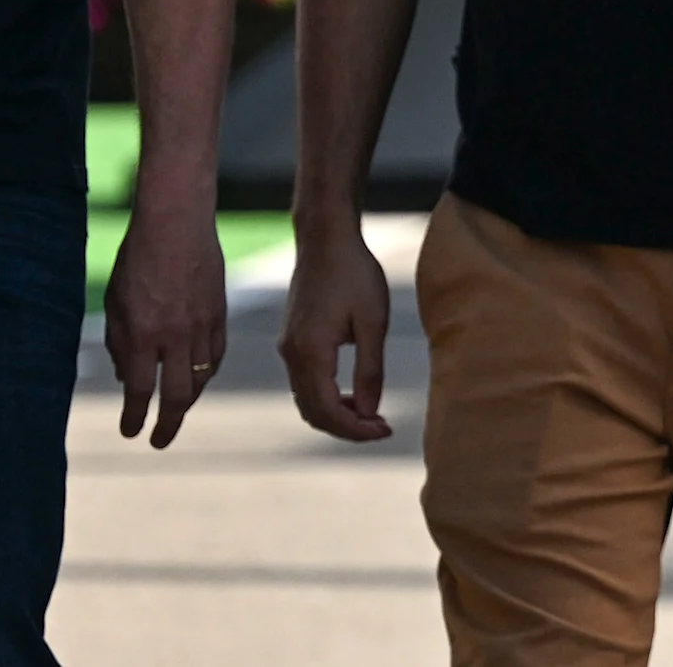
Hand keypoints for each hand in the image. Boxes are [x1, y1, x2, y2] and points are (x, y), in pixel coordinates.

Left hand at [106, 197, 226, 449]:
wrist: (177, 222)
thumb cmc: (137, 258)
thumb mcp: (115, 302)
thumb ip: (120, 342)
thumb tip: (127, 376)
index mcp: (143, 334)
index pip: (140, 391)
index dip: (134, 417)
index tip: (130, 432)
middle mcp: (175, 336)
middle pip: (178, 395)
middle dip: (168, 424)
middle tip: (159, 440)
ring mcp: (202, 325)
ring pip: (201, 377)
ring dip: (189, 399)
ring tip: (177, 410)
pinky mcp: (220, 313)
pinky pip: (216, 353)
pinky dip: (207, 372)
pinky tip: (199, 377)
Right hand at [277, 222, 394, 441]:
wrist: (326, 241)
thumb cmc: (355, 274)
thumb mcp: (373, 322)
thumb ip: (370, 369)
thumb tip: (370, 411)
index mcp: (310, 352)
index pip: (328, 410)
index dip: (356, 429)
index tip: (385, 430)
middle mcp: (291, 355)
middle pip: (313, 412)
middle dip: (346, 427)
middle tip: (381, 428)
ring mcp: (287, 348)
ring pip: (306, 399)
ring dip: (336, 413)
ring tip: (371, 414)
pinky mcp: (292, 340)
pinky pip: (304, 382)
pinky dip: (326, 396)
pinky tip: (353, 393)